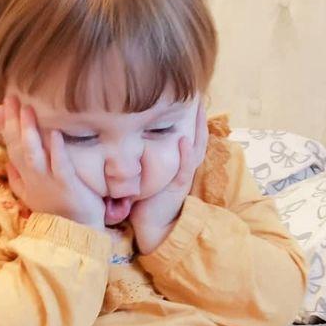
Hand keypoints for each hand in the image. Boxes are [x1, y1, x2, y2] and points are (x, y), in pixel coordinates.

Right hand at [0, 96, 106, 231]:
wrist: (78, 233)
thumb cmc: (59, 212)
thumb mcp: (32, 196)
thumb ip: (19, 178)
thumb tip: (7, 162)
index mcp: (26, 178)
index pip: (11, 148)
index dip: (5, 128)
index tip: (0, 107)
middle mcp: (34, 178)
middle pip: (19, 146)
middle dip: (13, 122)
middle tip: (11, 98)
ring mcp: (49, 182)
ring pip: (33, 154)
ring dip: (30, 131)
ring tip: (28, 109)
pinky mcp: (67, 186)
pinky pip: (61, 165)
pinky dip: (56, 149)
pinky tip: (55, 133)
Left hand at [129, 97, 208, 254]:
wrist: (153, 230)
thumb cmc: (145, 203)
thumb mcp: (145, 174)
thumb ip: (142, 157)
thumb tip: (127, 136)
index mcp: (178, 164)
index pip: (188, 136)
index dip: (191, 118)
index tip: (189, 97)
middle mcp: (183, 168)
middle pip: (197, 138)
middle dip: (199, 117)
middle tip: (198, 94)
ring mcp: (182, 177)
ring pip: (195, 149)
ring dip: (197, 129)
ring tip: (198, 108)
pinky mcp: (177, 188)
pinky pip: (184, 168)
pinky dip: (184, 154)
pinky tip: (184, 138)